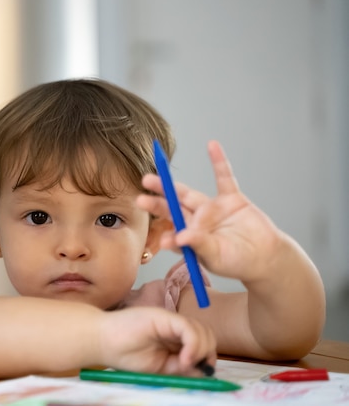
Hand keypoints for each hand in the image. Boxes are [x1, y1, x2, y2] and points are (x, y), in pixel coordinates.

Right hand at [99, 307, 215, 375]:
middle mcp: (175, 328)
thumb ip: (181, 367)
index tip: (205, 373)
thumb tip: (205, 370)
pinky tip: (184, 358)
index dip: (208, 357)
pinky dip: (193, 345)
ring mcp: (170, 321)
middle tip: (196, 367)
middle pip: (207, 335)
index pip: (203, 343)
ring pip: (201, 331)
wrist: (103, 342)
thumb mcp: (160, 368)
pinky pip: (188, 329)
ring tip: (185, 364)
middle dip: (207, 353)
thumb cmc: (126, 355)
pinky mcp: (164, 317)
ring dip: (200, 350)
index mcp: (175, 340)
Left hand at [137, 140, 285, 282]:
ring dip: (172, 185)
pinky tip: (212, 145)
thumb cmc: (237, 261)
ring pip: (188, 194)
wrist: (266, 257)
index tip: (162, 236)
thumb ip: (199, 245)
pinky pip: (224, 177)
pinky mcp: (230, 198)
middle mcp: (195, 220)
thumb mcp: (216, 256)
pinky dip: (219, 161)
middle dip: (157, 200)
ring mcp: (211, 208)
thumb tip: (179, 238)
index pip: (171, 231)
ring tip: (156, 174)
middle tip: (142, 191)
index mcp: (188, 237)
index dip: (165, 231)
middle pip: (172, 208)